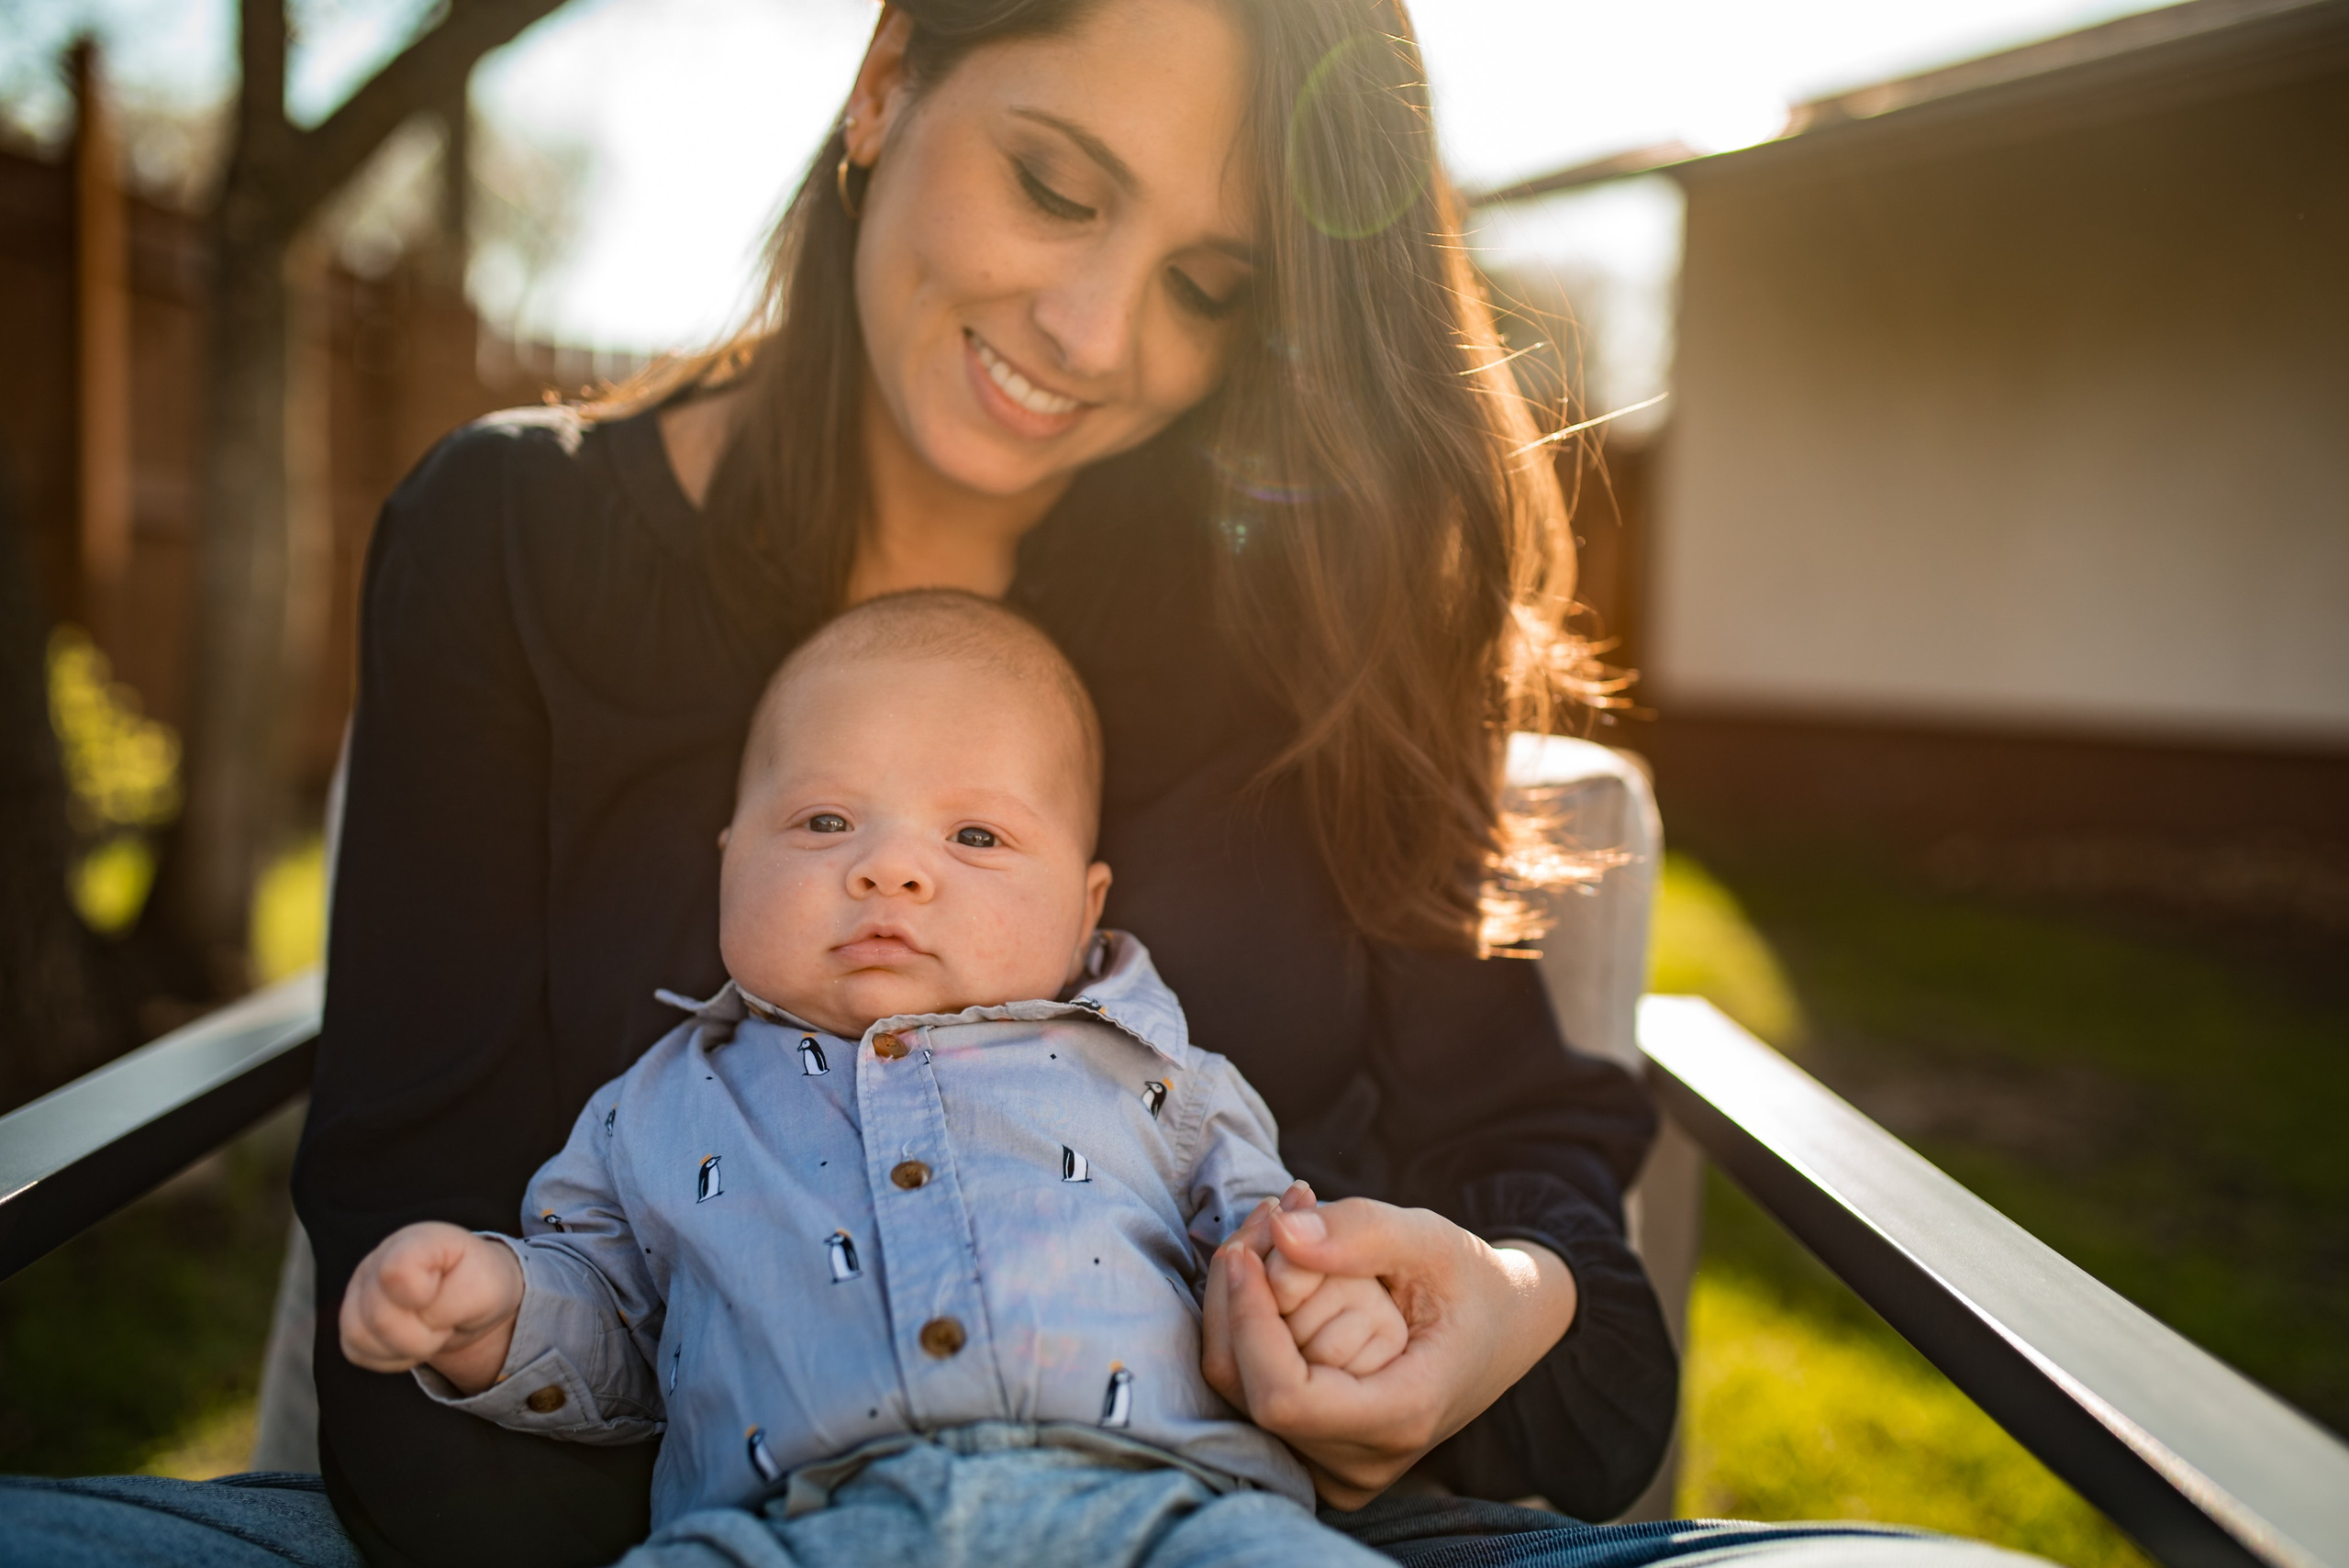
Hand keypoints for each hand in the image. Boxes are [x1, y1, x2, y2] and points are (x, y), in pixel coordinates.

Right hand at [339, 1221, 524, 1394]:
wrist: (469, 1299)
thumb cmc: (478, 1284)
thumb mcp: (489, 1286)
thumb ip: (461, 1296)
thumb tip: (424, 1315)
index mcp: (417, 1241)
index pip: (396, 1272)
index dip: (422, 1295)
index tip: (444, 1290)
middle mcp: (378, 1258)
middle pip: (380, 1317)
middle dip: (423, 1334)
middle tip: (444, 1319)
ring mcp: (359, 1288)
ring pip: (360, 1337)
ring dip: (406, 1347)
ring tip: (429, 1329)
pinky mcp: (351, 1319)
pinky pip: (357, 1352)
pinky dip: (391, 1356)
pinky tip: (411, 1339)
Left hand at [1203, 1187, 1577, 1508]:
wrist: (1501, 1329)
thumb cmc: (1470, 1283)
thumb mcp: (1433, 1240)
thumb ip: (1362, 1231)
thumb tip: (1280, 1234)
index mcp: (1401, 1418)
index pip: (1283, 1397)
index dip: (1251, 1322)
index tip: (1247, 1252)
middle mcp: (1360, 1463)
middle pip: (1244, 1384)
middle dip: (1242, 1291)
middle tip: (1274, 1214)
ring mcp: (1332, 1468)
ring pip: (1234, 1384)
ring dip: (1239, 1297)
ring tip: (1281, 1228)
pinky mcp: (1310, 1451)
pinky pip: (1245, 1387)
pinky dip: (1248, 1321)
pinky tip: (1274, 1267)